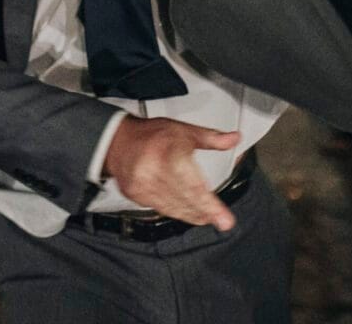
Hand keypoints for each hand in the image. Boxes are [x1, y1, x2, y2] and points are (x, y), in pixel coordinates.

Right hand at [103, 116, 240, 230]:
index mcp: (167, 152)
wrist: (117, 140)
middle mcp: (153, 170)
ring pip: (174, 207)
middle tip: (222, 221)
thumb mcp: (183, 131)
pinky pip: (160, 208)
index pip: (193, 185)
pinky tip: (187, 213)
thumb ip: (210, 137)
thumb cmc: (151, 135)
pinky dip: (176, 212)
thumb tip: (234, 138)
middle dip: (206, 212)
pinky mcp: (135, 194)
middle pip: (186, 199)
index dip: (210, 205)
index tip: (225, 219)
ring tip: (207, 217)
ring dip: (193, 214)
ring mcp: (142, 184)